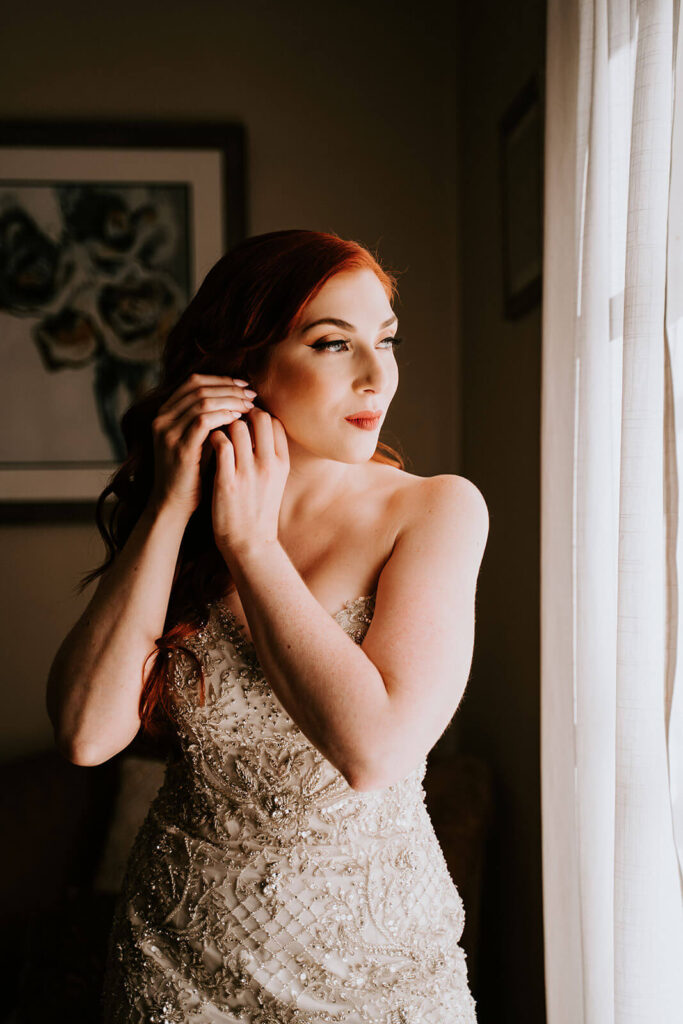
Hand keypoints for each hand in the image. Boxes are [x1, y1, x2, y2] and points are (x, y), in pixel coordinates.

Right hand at [149, 373, 256, 521]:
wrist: (174, 503)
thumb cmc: (191, 473)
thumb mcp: (196, 439)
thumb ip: (206, 419)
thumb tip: (237, 398)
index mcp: (165, 413)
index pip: (194, 382)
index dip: (221, 380)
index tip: (244, 385)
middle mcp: (162, 419)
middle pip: (199, 388)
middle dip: (229, 388)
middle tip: (252, 394)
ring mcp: (168, 432)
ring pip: (203, 402)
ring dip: (230, 400)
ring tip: (250, 405)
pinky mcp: (179, 447)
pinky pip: (203, 421)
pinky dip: (223, 416)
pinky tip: (239, 419)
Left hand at [208, 407, 289, 559]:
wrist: (249, 542)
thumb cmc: (259, 509)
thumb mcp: (276, 480)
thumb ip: (271, 454)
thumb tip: (261, 426)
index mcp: (281, 463)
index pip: (274, 421)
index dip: (258, 414)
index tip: (245, 419)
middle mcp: (268, 464)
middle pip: (259, 417)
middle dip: (242, 414)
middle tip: (229, 420)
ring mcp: (248, 472)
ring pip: (237, 427)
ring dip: (225, 424)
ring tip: (218, 431)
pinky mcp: (228, 481)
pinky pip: (221, 444)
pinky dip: (214, 437)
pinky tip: (209, 442)